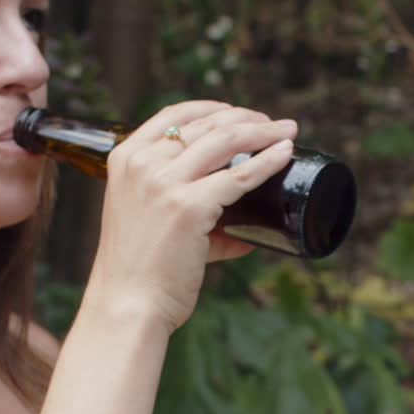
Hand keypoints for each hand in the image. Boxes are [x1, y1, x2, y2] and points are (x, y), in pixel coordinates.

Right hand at [87, 101, 297, 332]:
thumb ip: (193, 219)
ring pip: (226, 140)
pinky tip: (285, 152)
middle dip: (247, 118)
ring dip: (263, 131)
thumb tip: (243, 235)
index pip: (174, 115)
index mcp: (126, 159)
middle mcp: (142, 163)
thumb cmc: (139, 272)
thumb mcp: (148, 223)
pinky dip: (267, 161)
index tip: (240, 114)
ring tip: (288, 130)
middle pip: (206, 124)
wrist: (126, 304)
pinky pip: (240, 176)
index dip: (213, 108)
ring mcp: (165, 182)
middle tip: (275, 124)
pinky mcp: (190, 206)